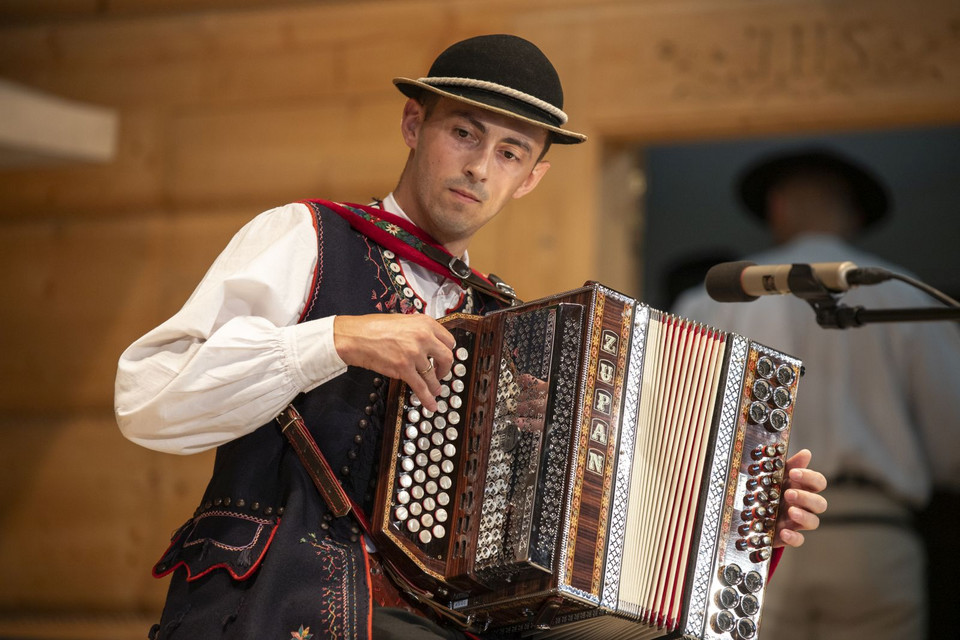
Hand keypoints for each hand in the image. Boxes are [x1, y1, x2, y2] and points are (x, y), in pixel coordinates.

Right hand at [333, 314, 455, 411]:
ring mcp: (414, 353)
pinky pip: (421, 387)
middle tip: (440, 374)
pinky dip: (427, 398)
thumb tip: (429, 344)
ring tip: (435, 390)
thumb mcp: (403, 321)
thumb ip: (418, 331)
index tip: (444, 359)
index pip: (449, 340)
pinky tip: (430, 404)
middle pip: (447, 358)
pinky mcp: (404, 368)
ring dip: (435, 386)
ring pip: (433, 376)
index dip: (448, 352)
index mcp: (425, 323)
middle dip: (445, 370)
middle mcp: (423, 337)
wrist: (355, 336)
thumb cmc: (373, 328)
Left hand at [774, 448, 827, 547]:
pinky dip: (793, 537)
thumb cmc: (769, 489)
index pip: (818, 483)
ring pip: (814, 522)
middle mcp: (804, 506)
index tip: (794, 473)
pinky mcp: (789, 535)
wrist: (753, 512)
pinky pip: (799, 540)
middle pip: (820, 504)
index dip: (810, 477)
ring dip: (804, 516)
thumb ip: (790, 465)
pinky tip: (783, 531)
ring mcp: (798, 522)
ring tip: (790, 511)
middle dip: (806, 498)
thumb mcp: (776, 475)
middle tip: (788, 493)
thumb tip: (806, 453)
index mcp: (803, 488)